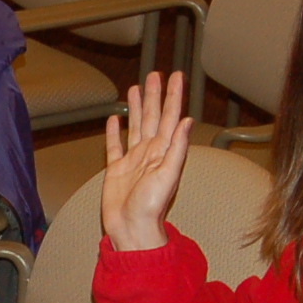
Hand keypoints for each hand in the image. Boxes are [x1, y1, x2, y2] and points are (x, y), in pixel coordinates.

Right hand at [99, 72, 192, 252]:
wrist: (131, 229)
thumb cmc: (151, 207)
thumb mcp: (168, 175)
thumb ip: (177, 147)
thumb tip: (187, 121)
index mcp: (163, 151)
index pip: (170, 116)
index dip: (172, 95)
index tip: (175, 76)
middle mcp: (149, 152)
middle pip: (152, 116)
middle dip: (154, 95)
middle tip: (155, 74)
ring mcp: (133, 160)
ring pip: (135, 126)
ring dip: (137, 107)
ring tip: (136, 88)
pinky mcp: (116, 170)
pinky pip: (115, 146)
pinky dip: (115, 132)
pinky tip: (114, 120)